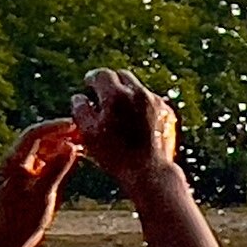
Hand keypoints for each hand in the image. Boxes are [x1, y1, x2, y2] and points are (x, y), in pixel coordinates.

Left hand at [0, 118, 82, 246]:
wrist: (9, 242)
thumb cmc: (22, 220)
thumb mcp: (44, 193)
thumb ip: (58, 168)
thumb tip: (71, 146)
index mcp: (16, 163)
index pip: (35, 134)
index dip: (55, 127)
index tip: (75, 124)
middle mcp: (19, 164)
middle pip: (41, 140)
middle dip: (62, 134)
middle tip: (84, 132)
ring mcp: (25, 173)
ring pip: (46, 151)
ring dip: (63, 145)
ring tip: (84, 143)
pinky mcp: (32, 182)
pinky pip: (48, 163)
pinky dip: (62, 158)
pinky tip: (77, 157)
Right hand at [71, 67, 180, 192]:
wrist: (149, 171)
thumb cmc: (115, 155)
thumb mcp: (89, 134)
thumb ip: (80, 110)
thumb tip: (79, 97)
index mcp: (116, 95)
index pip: (101, 74)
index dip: (92, 78)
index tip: (88, 83)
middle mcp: (139, 93)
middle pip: (122, 76)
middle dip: (111, 83)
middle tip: (102, 94)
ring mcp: (156, 101)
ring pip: (138, 88)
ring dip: (127, 94)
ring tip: (119, 112)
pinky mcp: (167, 113)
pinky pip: (152, 101)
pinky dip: (142, 106)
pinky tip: (136, 122)